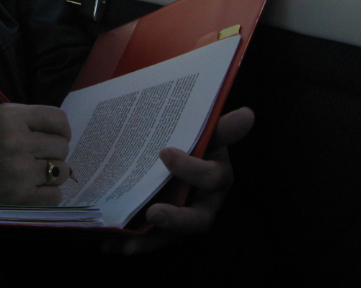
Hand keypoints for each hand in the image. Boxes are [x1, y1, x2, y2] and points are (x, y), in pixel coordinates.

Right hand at [0, 103, 72, 205]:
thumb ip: (19, 113)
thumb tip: (50, 123)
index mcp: (10, 118)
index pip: (58, 119)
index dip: (61, 128)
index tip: (58, 134)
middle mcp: (17, 143)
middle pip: (62, 146)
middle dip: (54, 150)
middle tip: (42, 154)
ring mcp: (20, 172)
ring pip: (61, 170)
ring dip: (53, 171)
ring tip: (39, 171)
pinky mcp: (19, 197)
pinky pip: (54, 195)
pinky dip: (48, 192)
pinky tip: (35, 187)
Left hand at [103, 106, 254, 254]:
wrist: (173, 147)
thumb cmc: (192, 138)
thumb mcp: (203, 130)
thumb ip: (218, 126)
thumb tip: (247, 115)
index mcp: (217, 174)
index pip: (211, 176)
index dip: (191, 169)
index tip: (165, 153)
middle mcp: (206, 201)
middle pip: (198, 219)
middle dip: (177, 219)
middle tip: (153, 213)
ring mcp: (187, 216)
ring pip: (174, 236)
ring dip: (152, 240)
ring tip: (129, 242)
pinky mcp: (169, 229)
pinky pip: (155, 241)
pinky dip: (136, 244)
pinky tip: (113, 245)